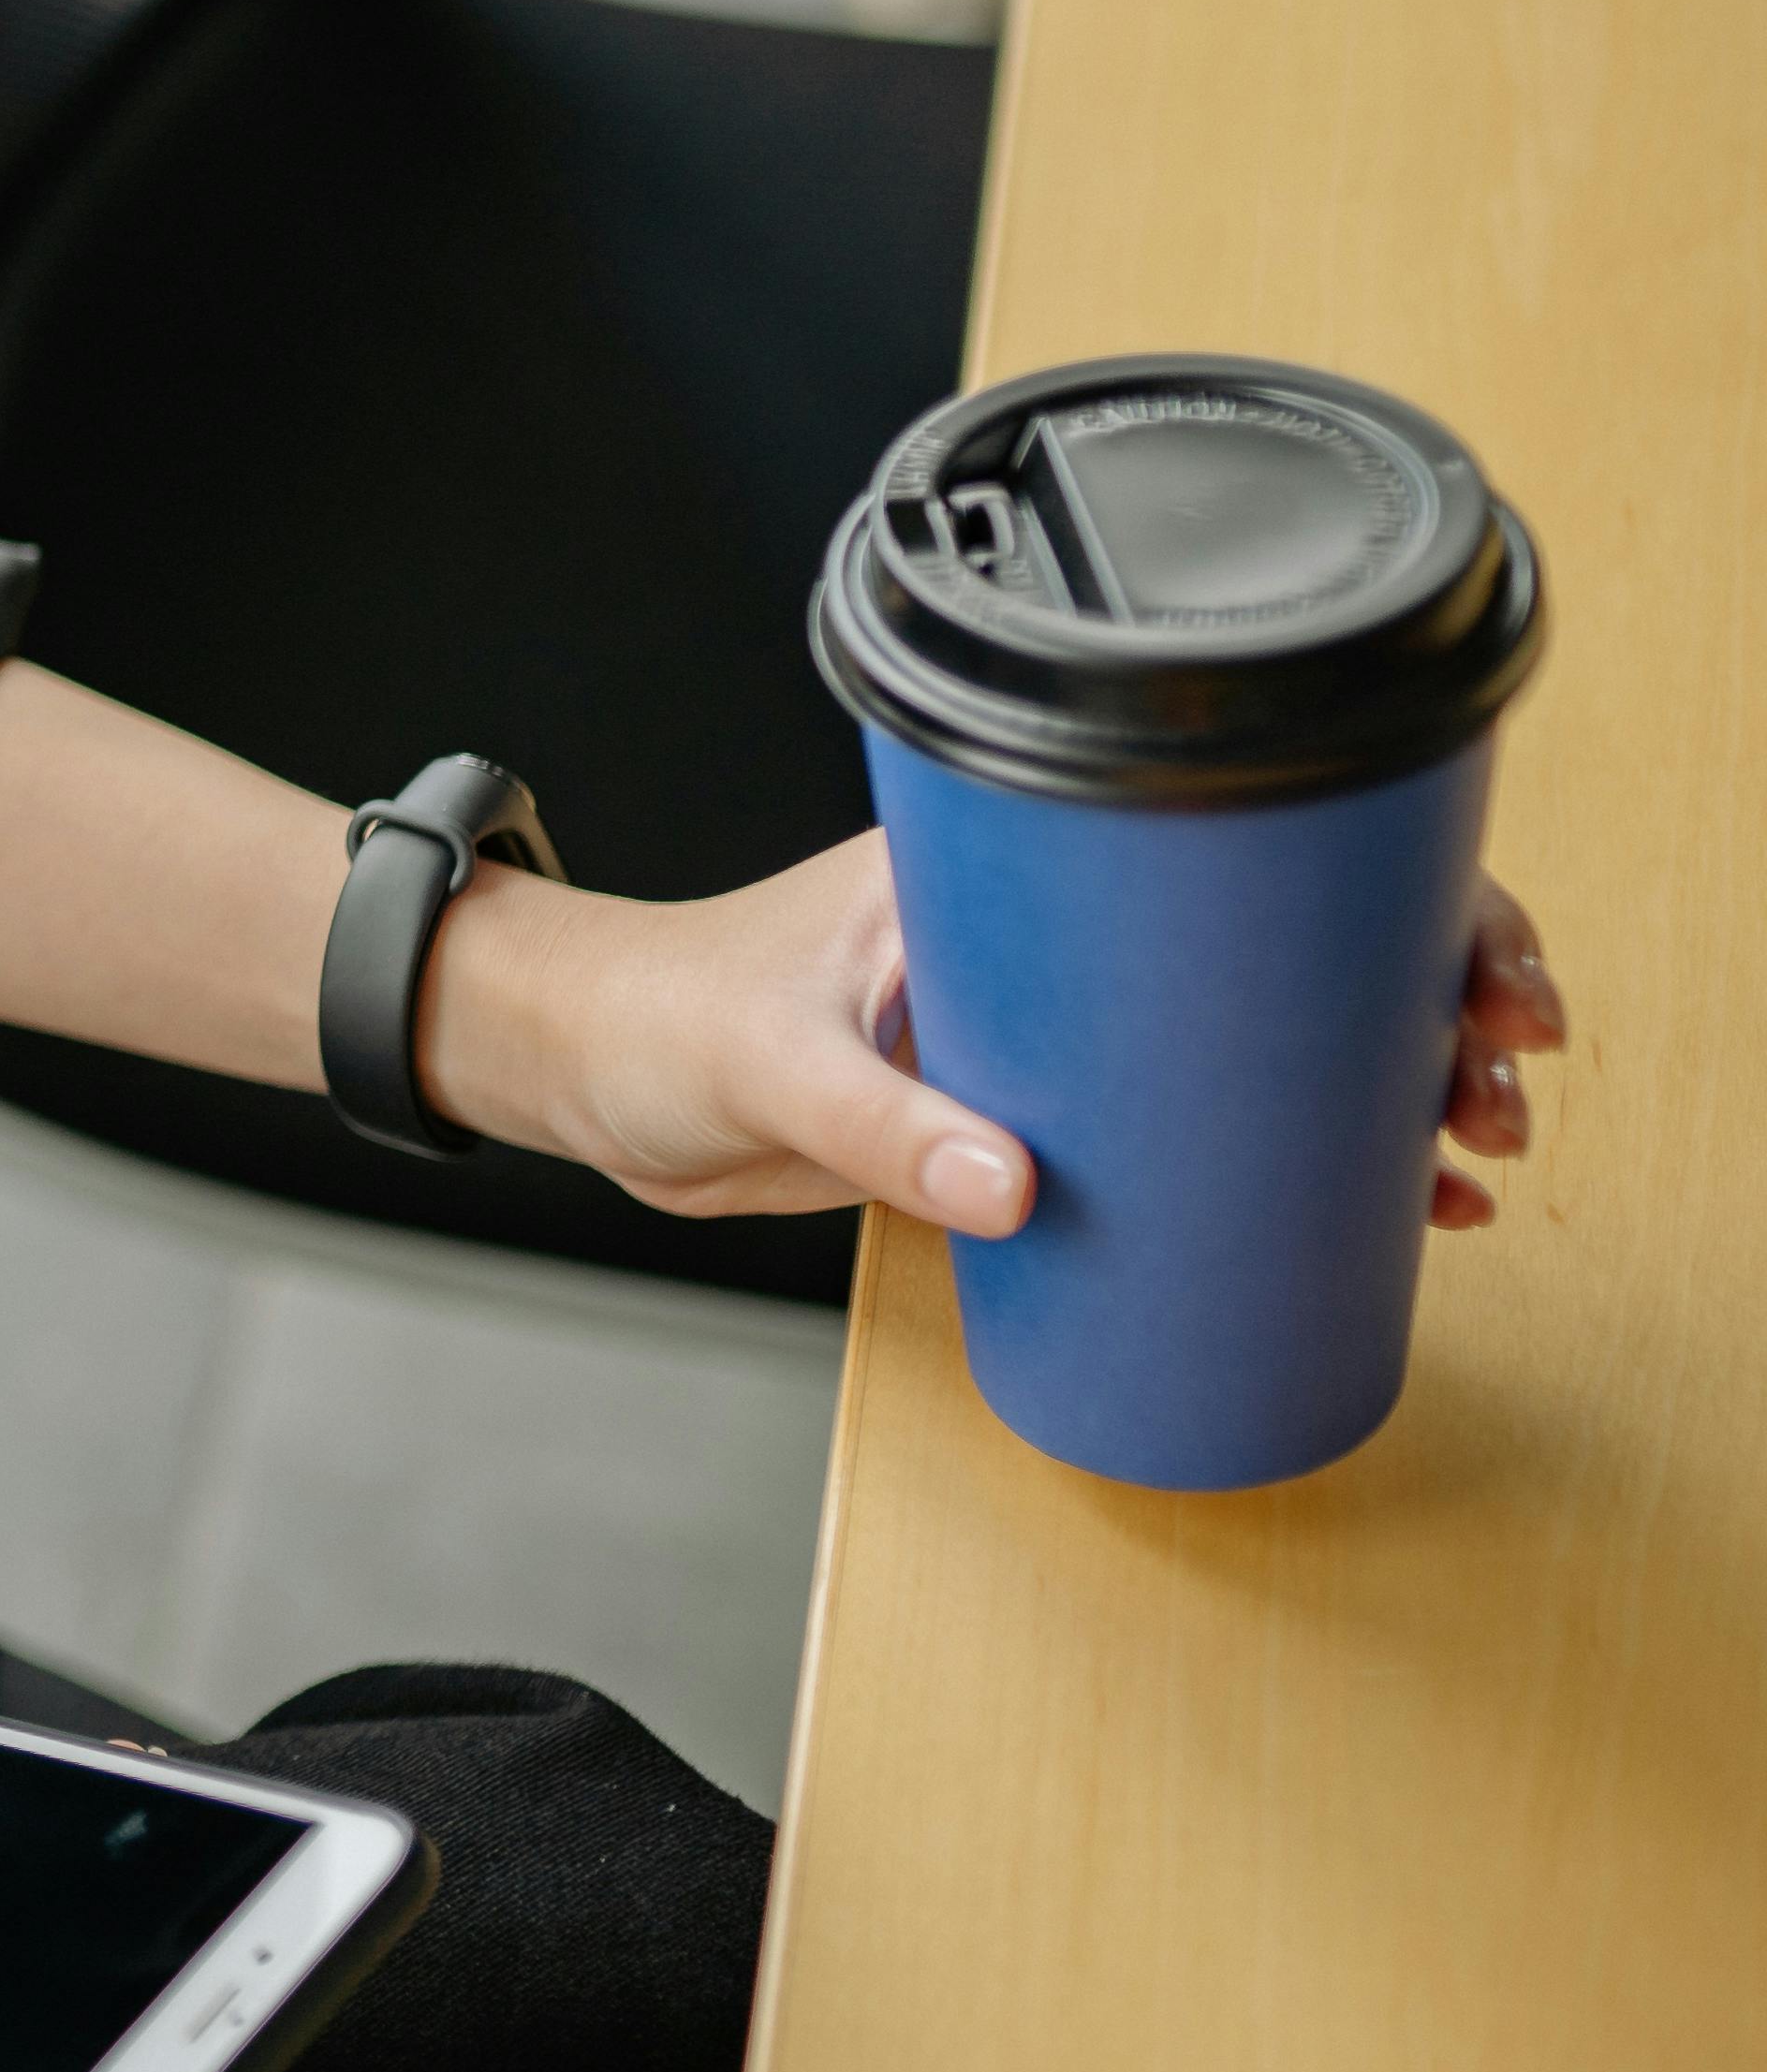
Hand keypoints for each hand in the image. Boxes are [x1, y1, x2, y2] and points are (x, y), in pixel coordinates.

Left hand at [423, 841, 1565, 1240]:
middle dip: (1416, 1007)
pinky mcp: (1013, 1116)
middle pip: (1275, 952)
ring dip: (1371, 1097)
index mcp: (1003, 876)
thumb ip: (884, 1129)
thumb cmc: (651, 1018)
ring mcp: (1041, 1030)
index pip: (1226, 858)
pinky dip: (1281, 1169)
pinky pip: (1180, 1140)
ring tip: (1469, 1168)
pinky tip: (1378, 1213)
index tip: (1465, 974)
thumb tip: (1020, 1193)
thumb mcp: (765, 1065)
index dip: (1374, 905)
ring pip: (1248, 1052)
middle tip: (1495, 1092)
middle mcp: (1045, 940)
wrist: (575, 1073)